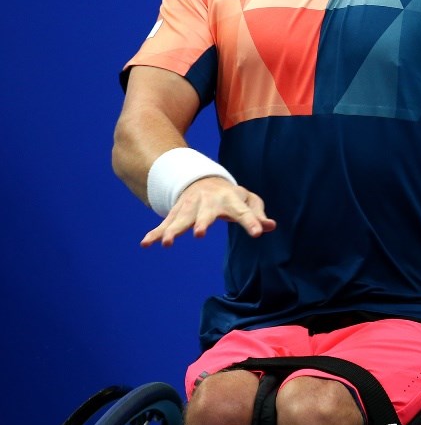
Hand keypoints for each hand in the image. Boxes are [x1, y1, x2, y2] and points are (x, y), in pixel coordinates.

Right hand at [141, 176, 275, 247]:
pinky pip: (164, 223)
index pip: (243, 211)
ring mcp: (190, 206)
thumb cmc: (231, 196)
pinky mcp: (176, 213)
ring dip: (173, 230)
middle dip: (202, 222)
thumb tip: (270, 226)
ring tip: (166, 243)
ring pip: (181, 219)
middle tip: (199, 234)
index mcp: (230, 199)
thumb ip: (257, 213)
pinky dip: (155, 233)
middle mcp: (208, 202)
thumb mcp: (247, 200)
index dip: (251, 221)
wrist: (203, 180)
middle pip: (206, 213)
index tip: (258, 232)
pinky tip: (146, 244)